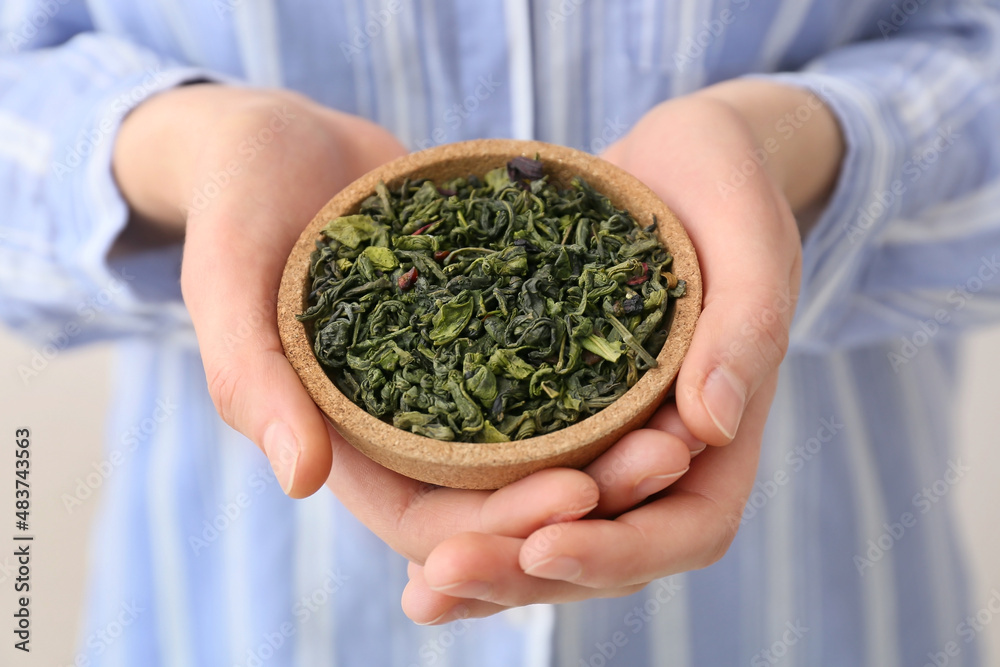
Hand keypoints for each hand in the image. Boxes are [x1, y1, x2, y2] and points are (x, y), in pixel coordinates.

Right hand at [114, 85, 615, 586]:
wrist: (281, 136)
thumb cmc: (238, 202)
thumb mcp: (229, 280)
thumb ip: (250, 377)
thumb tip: (302, 479)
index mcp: (344, 443)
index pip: (429, 524)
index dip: (501, 526)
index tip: (576, 492)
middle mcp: (403, 429)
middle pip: (500, 497)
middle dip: (577, 494)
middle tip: (661, 460)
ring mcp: (449, 381)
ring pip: (537, 446)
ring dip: (605, 449)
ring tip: (679, 427)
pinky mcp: (485, 330)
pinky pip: (550, 371)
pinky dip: (602, 380)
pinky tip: (663, 360)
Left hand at [399, 80, 843, 622]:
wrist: (677, 162)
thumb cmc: (725, 185)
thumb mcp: (748, 236)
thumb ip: (745, 327)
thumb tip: (711, 425)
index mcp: (721, 429)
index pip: (689, 526)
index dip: (620, 550)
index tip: (545, 545)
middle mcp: (662, 451)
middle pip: (606, 549)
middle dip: (527, 572)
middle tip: (444, 575)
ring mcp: (605, 438)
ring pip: (554, 531)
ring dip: (490, 565)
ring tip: (420, 589)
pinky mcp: (555, 413)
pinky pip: (514, 480)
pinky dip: (469, 515)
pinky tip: (413, 541)